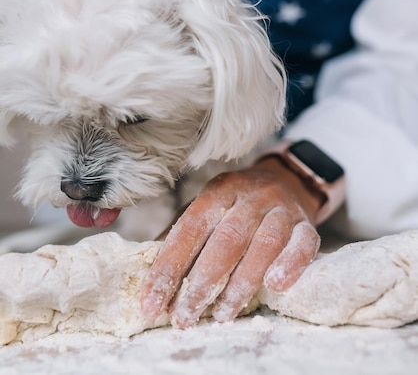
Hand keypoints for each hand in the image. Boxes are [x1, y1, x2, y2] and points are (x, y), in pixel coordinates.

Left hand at [140, 157, 321, 327]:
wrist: (286, 180)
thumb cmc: (238, 204)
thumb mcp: (209, 207)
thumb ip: (184, 234)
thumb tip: (152, 274)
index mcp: (218, 191)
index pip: (189, 228)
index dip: (169, 267)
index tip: (152, 302)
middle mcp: (250, 197)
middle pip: (225, 240)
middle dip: (202, 283)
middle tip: (184, 316)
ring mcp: (280, 210)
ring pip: (262, 245)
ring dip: (240, 284)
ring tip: (221, 314)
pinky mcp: (306, 224)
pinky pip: (302, 243)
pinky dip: (290, 264)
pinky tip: (274, 286)